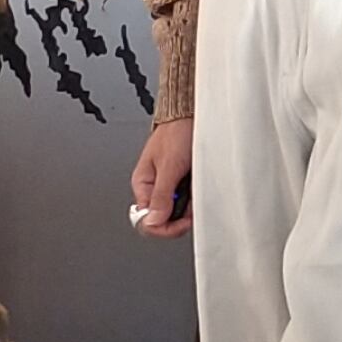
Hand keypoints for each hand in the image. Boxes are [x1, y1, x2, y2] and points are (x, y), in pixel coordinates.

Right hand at [131, 118, 192, 239]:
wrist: (191, 115)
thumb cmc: (177, 132)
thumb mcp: (169, 166)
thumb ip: (161, 196)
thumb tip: (152, 222)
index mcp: (142, 183)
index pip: (145, 220)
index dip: (164, 227)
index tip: (180, 222)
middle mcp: (153, 187)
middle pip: (162, 219)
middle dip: (178, 219)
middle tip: (191, 210)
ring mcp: (168, 185)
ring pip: (176, 212)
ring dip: (188, 208)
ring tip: (196, 192)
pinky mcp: (181, 182)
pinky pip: (187, 200)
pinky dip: (194, 198)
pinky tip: (198, 188)